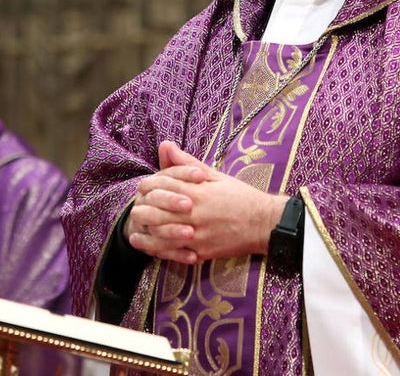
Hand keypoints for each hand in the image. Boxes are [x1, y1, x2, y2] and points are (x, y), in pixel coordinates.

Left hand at [126, 141, 287, 263]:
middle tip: (136, 208)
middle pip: (154, 213)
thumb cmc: (240, 196)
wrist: (263, 223)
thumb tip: (166, 145)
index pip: (161, 186)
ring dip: (145, 231)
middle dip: (141, 210)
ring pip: (160, 235)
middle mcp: (193, 214)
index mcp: (197, 191)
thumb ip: (186, 162)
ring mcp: (196, 235)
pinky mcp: (201, 252)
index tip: (142, 188)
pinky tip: (148, 246)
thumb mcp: (214, 175)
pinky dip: (157, 250)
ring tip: (135, 228)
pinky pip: (172, 253)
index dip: (148, 186)